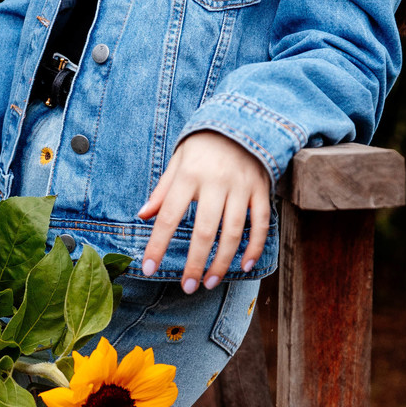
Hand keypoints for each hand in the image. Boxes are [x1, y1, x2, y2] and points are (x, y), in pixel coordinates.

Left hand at [137, 131, 270, 292]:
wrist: (242, 119)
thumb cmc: (203, 146)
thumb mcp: (178, 161)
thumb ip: (162, 190)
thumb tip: (143, 216)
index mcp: (188, 175)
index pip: (168, 216)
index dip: (157, 245)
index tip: (148, 268)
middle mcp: (215, 183)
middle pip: (204, 231)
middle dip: (194, 263)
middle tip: (187, 287)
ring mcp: (241, 187)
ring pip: (233, 232)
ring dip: (222, 262)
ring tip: (210, 282)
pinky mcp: (262, 190)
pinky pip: (261, 224)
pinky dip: (254, 247)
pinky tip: (244, 266)